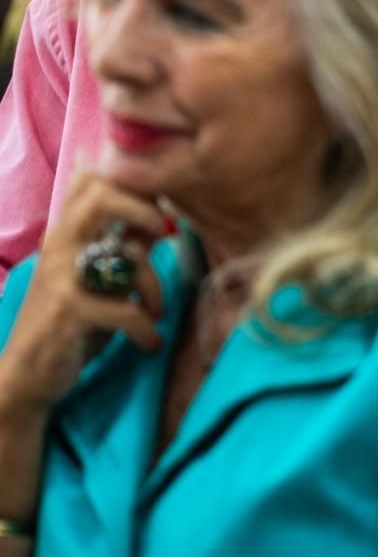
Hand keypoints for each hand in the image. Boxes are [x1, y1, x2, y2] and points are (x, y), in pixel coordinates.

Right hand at [0, 174, 172, 413]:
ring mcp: (61, 275)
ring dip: (154, 289)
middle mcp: (60, 246)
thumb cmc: (72, 321)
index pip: (89, 181)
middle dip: (143, 208)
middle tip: (170, 231)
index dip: (132, 181)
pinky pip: (126, 308)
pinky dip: (146, 328)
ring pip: (127, 256)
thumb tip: (165, 219)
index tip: (163, 204)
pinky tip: (150, 342)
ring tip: (156, 313)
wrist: (29, 375)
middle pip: (99, 196)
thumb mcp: (102, 280)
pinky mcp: (67, 310)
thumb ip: (126, 248)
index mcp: (67, 234)